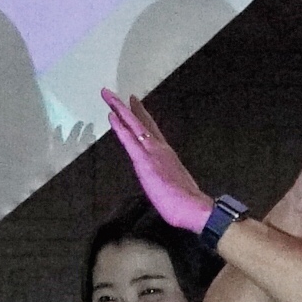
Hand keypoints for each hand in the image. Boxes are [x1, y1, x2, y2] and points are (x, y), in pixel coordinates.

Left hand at [101, 88, 217, 233]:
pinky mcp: (144, 160)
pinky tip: (111, 116)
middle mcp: (159, 148)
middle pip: (141, 123)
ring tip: (108, 96)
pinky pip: (129, 139)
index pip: (152, 131)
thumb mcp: (174, 184)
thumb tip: (162, 178)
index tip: (133, 103)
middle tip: (116, 93)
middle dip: (128, 107)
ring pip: (133, 125)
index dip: (142, 116)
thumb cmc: (185, 203)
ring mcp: (152, 152)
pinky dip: (120, 126)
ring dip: (120, 110)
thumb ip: (166, 175)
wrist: (193, 208)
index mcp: (166, 154)